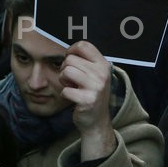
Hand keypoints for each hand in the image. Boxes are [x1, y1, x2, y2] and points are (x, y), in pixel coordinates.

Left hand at [60, 41, 117, 160]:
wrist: (97, 121)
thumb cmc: (91, 94)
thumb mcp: (95, 75)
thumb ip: (86, 61)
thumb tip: (69, 50)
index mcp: (104, 64)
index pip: (83, 45)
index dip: (71, 50)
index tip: (71, 61)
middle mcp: (102, 74)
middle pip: (70, 59)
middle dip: (65, 69)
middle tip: (72, 80)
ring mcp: (96, 87)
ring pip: (66, 71)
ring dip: (63, 80)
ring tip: (72, 86)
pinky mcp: (87, 100)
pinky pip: (65, 90)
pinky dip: (65, 94)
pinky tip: (73, 98)